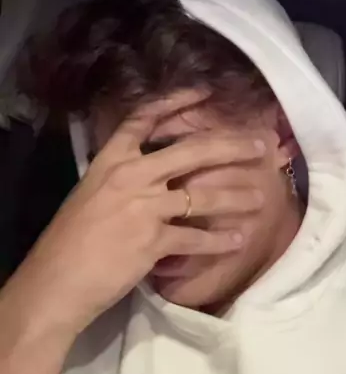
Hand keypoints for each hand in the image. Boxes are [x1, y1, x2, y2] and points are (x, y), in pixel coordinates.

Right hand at [6, 94, 266, 336]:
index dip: (176, 102)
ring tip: (260, 198)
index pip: (144, 119)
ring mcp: (144, 207)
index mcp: (111, 160)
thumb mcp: (92, 192)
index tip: (205, 93)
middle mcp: (132, 176)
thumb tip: (156, 174)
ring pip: (202, 195)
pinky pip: (196, 237)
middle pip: (191, 151)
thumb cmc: (69, 238)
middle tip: (260, 145)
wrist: (57, 279)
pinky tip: (238, 240)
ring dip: (235, 196)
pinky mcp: (153, 241)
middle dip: (231, 147)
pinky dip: (219, 241)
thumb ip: (122, 177)